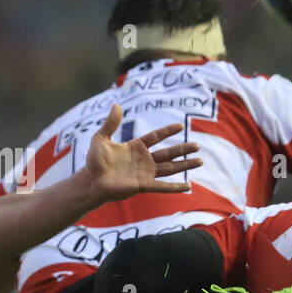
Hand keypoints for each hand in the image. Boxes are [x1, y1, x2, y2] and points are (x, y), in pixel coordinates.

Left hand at [79, 104, 200, 202]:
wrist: (91, 180)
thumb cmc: (94, 161)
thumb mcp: (101, 138)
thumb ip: (111, 123)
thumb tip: (116, 105)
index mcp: (135, 147)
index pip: (155, 137)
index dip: (167, 131)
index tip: (179, 126)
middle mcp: (143, 160)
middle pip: (168, 153)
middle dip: (183, 149)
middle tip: (197, 145)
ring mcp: (145, 173)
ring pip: (170, 168)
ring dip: (185, 165)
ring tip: (200, 160)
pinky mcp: (144, 185)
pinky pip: (163, 186)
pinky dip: (175, 187)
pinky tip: (188, 187)